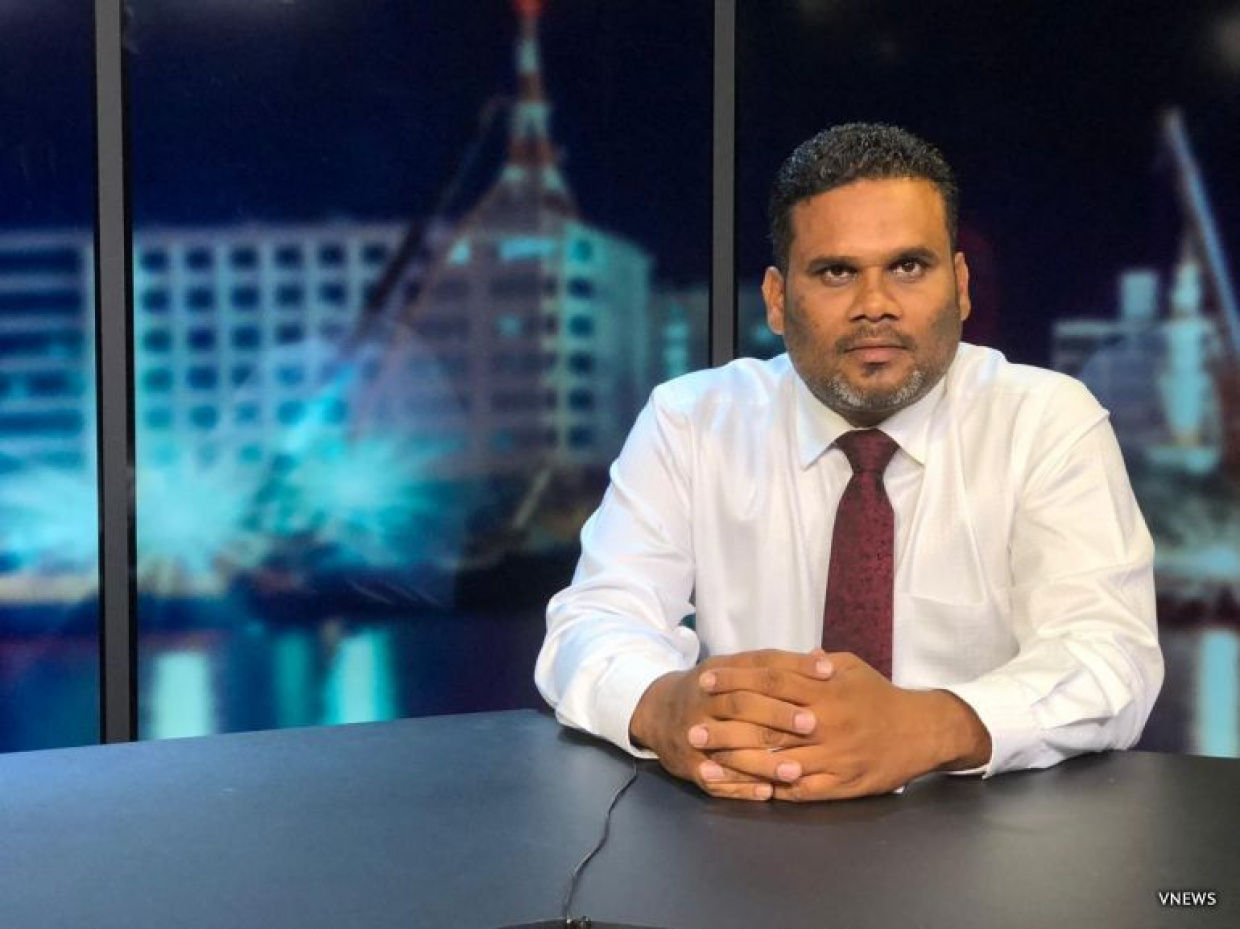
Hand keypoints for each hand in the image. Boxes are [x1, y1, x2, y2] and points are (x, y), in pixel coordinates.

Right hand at [629, 649, 834, 800]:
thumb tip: (822, 657)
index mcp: (721, 672)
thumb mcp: (734, 669)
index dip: (794, 667)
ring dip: (763, 760)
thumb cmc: (710, 690)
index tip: (828, 673)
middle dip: (777, 714)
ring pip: (729, 745)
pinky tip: (767, 793)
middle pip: (742, 704)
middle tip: (812, 724)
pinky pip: (715, 779)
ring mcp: (693, 732)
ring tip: (795, 770)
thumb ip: (776, 667)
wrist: (656, 712)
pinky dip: (741, 787)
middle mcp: (704, 699)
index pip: (759, 665)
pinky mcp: (688, 764)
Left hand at [700, 653, 991, 801]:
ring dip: (740, 765)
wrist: (923, 731)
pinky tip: (747, 790)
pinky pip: (803, 789)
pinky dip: (774, 790)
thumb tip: (787, 654)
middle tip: (691, 730)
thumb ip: (815, 662)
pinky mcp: (842, 784)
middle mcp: (825, 723)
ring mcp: (833, 756)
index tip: (706, 681)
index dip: (736, 680)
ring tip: (706, 767)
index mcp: (824, 690)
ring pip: (778, 762)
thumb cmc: (880, 696)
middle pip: (767, 725)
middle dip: (726, 728)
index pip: (771, 681)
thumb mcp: (850, 667)